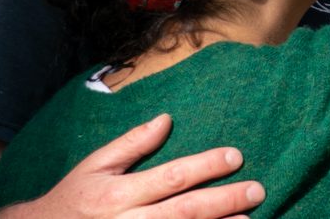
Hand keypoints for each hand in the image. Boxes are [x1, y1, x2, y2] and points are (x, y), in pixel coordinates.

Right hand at [0, 115, 263, 218]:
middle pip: (183, 211)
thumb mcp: (94, 167)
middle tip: (257, 190)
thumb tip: (167, 119)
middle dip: (223, 201)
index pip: (171, 177)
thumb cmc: (72, 200)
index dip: (206, 166)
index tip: (236, 155)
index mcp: (118, 195)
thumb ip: (131, 144)